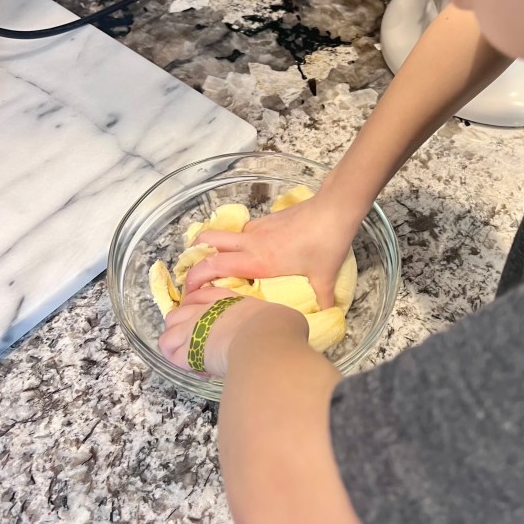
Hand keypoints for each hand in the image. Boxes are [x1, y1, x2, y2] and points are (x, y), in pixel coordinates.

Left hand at [159, 286, 307, 376]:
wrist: (265, 340)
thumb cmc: (278, 327)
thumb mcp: (279, 315)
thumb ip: (272, 319)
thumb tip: (283, 326)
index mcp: (229, 300)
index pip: (203, 296)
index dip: (198, 306)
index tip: (203, 318)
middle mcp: (207, 311)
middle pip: (178, 313)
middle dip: (182, 326)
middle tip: (196, 341)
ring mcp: (193, 329)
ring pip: (167, 334)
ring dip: (174, 345)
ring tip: (189, 358)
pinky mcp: (187, 351)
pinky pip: (171, 356)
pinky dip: (179, 363)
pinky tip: (194, 370)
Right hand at [185, 192, 357, 307]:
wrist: (335, 208)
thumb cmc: (326, 243)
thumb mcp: (324, 278)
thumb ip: (322, 300)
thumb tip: (328, 316)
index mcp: (257, 260)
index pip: (213, 266)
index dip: (195, 279)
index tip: (189, 293)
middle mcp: (251, 242)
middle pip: (207, 241)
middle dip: (195, 257)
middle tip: (195, 275)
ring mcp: (258, 228)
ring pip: (226, 235)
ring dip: (217, 248)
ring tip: (221, 266)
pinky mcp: (268, 219)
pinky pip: (244, 231)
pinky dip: (239, 242)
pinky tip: (254, 253)